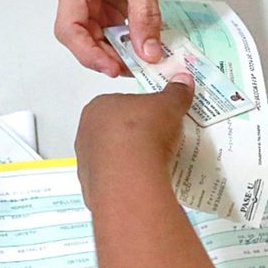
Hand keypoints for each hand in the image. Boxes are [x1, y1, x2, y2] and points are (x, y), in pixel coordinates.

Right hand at [55, 0, 169, 74]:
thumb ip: (144, 16)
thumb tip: (148, 52)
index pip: (69, 28)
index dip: (87, 52)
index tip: (111, 67)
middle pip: (79, 39)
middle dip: (104, 57)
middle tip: (131, 69)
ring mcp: (88, 5)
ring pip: (94, 40)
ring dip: (115, 54)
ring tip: (139, 62)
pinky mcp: (102, 10)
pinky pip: (108, 34)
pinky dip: (124, 45)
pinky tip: (140, 50)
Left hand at [73, 75, 193, 208]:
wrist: (131, 177)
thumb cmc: (144, 132)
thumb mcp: (169, 104)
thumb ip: (176, 92)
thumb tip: (182, 82)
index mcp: (97, 106)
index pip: (121, 103)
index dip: (141, 110)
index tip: (157, 118)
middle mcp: (85, 132)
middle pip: (114, 130)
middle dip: (134, 135)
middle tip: (157, 140)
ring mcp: (85, 161)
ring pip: (110, 156)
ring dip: (128, 158)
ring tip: (153, 162)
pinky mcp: (90, 185)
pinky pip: (111, 178)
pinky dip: (125, 178)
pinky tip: (142, 180)